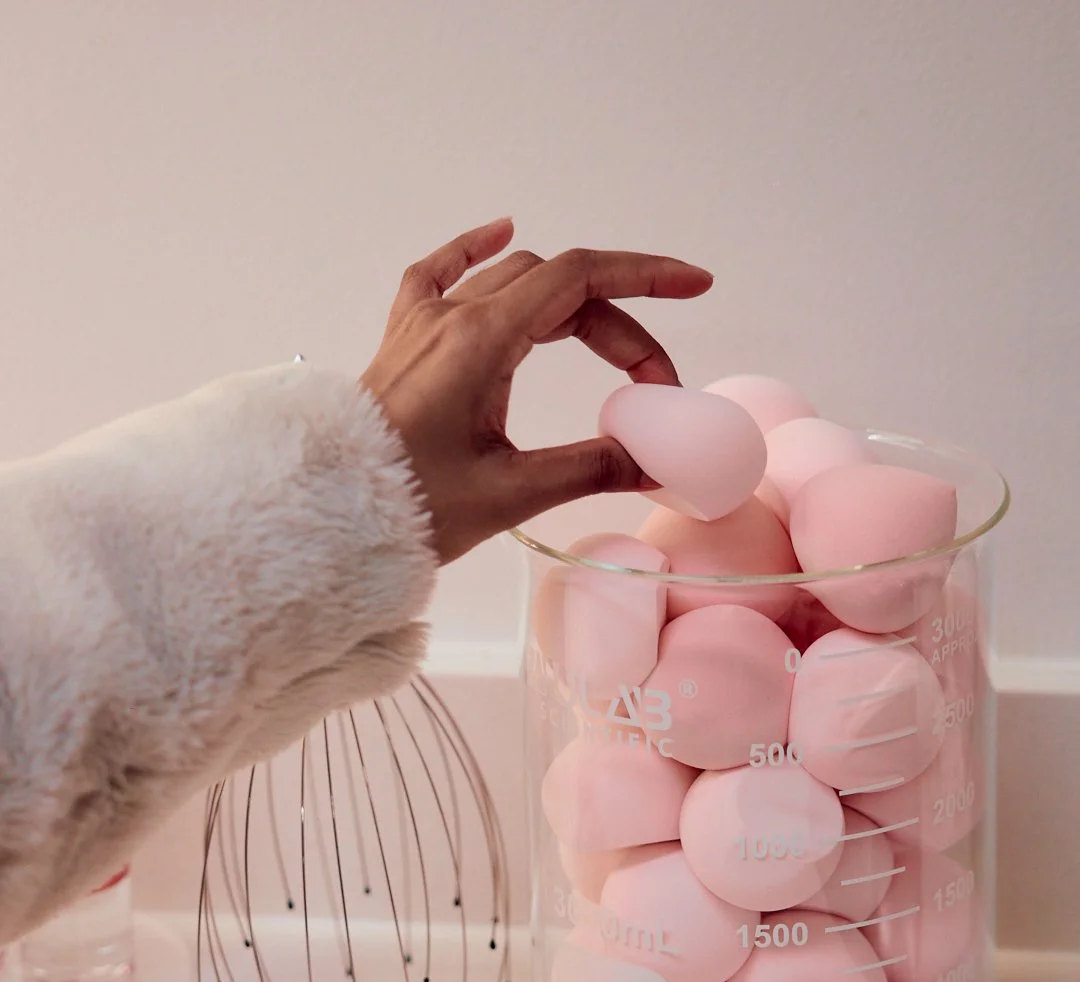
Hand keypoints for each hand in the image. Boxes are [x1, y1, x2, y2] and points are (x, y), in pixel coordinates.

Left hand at [359, 218, 713, 562]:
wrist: (326, 514)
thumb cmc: (404, 506)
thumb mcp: (510, 494)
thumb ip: (589, 468)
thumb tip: (651, 463)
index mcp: (480, 341)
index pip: (579, 280)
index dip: (644, 276)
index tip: (693, 285)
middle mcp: (451, 319)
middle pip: (557, 288)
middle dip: (617, 326)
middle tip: (653, 385)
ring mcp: (423, 325)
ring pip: (513, 282)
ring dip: (570, 307)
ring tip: (611, 349)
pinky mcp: (404, 343)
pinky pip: (439, 273)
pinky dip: (476, 251)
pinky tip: (498, 233)